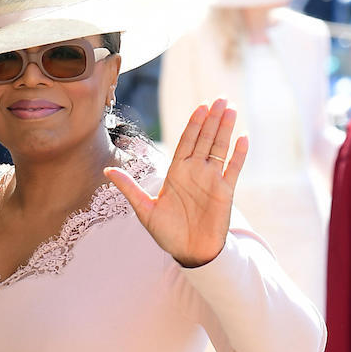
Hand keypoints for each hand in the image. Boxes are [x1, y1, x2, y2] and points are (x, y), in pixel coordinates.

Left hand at [105, 99, 246, 266]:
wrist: (189, 253)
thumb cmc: (167, 233)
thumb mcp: (144, 209)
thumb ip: (129, 188)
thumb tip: (107, 171)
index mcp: (177, 173)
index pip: (186, 142)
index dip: (194, 124)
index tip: (200, 107)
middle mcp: (196, 172)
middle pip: (205, 139)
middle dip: (212, 119)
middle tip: (221, 98)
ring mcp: (212, 180)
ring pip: (220, 148)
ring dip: (226, 129)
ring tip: (232, 109)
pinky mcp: (225, 192)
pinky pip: (234, 169)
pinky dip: (239, 155)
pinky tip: (243, 138)